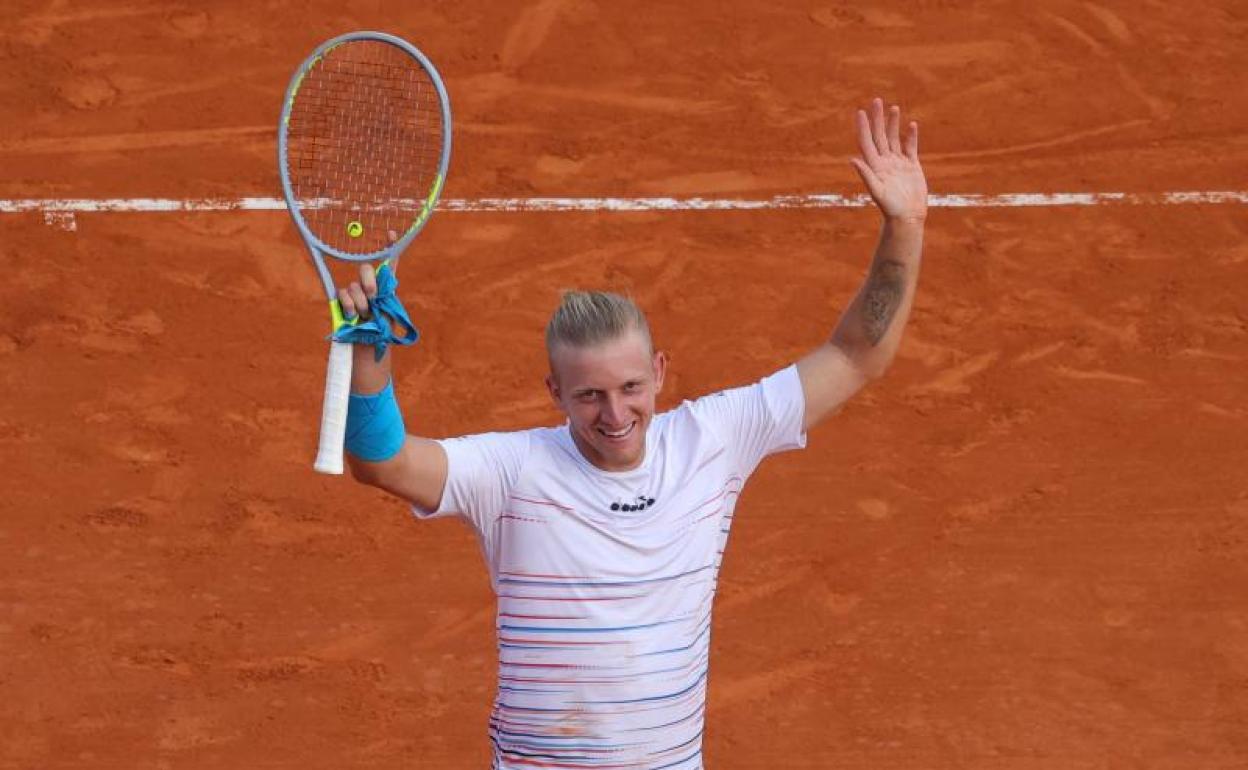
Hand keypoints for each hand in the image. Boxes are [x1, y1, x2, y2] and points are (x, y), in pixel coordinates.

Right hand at [337, 230, 399, 321]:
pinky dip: (350, 306)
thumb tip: (377, 282)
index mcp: (385, 285)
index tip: (391, 233)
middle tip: (373, 297)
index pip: (387, 262)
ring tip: (365, 315)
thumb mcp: (390, 310)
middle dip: (369, 282)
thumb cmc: (383, 328)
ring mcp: (354, 291)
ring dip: (361, 303)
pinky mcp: (341, 300)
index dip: (388, 247)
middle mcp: (369, 284)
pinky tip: (353, 316)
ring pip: (354, 286)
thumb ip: (385, 292)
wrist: (369, 343)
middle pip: (365, 269)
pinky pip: (342, 294)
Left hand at [851, 98, 927, 223]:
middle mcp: (884, 162)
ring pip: (894, 139)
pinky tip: (911, 125)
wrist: (907, 217)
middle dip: (877, 119)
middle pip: (879, 136)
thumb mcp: (876, 190)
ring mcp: (898, 163)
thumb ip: (866, 174)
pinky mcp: (911, 166)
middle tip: (876, 100)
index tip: (860, 112)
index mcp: (874, 166)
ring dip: (893, 124)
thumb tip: (852, 160)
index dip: (863, 127)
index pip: (867, 142)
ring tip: (893, 108)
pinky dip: (910, 136)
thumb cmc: (890, 207)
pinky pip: (910, 147)